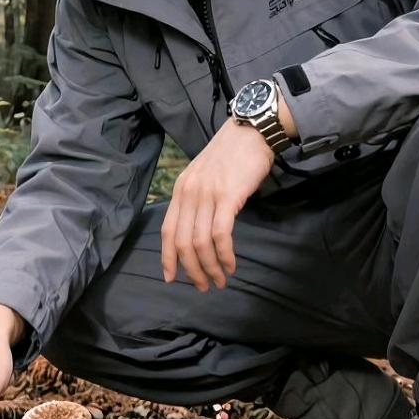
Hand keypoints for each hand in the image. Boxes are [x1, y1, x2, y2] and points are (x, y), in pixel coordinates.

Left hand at [161, 117, 274, 291]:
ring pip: (200, 243)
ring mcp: (207, 195)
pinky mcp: (228, 197)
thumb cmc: (232, 155)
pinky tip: (231, 264)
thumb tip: (198, 230)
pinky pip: (220, 235)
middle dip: (191, 270)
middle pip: (182, 242)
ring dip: (209, 267)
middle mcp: (189, 193)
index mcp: (180, 189)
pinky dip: (224, 255)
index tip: (171, 278)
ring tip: (219, 280)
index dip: (167, 257)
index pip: (167, 230)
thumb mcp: (203, 176)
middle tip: (203, 287)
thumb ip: (197, 199)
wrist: (251, 131)